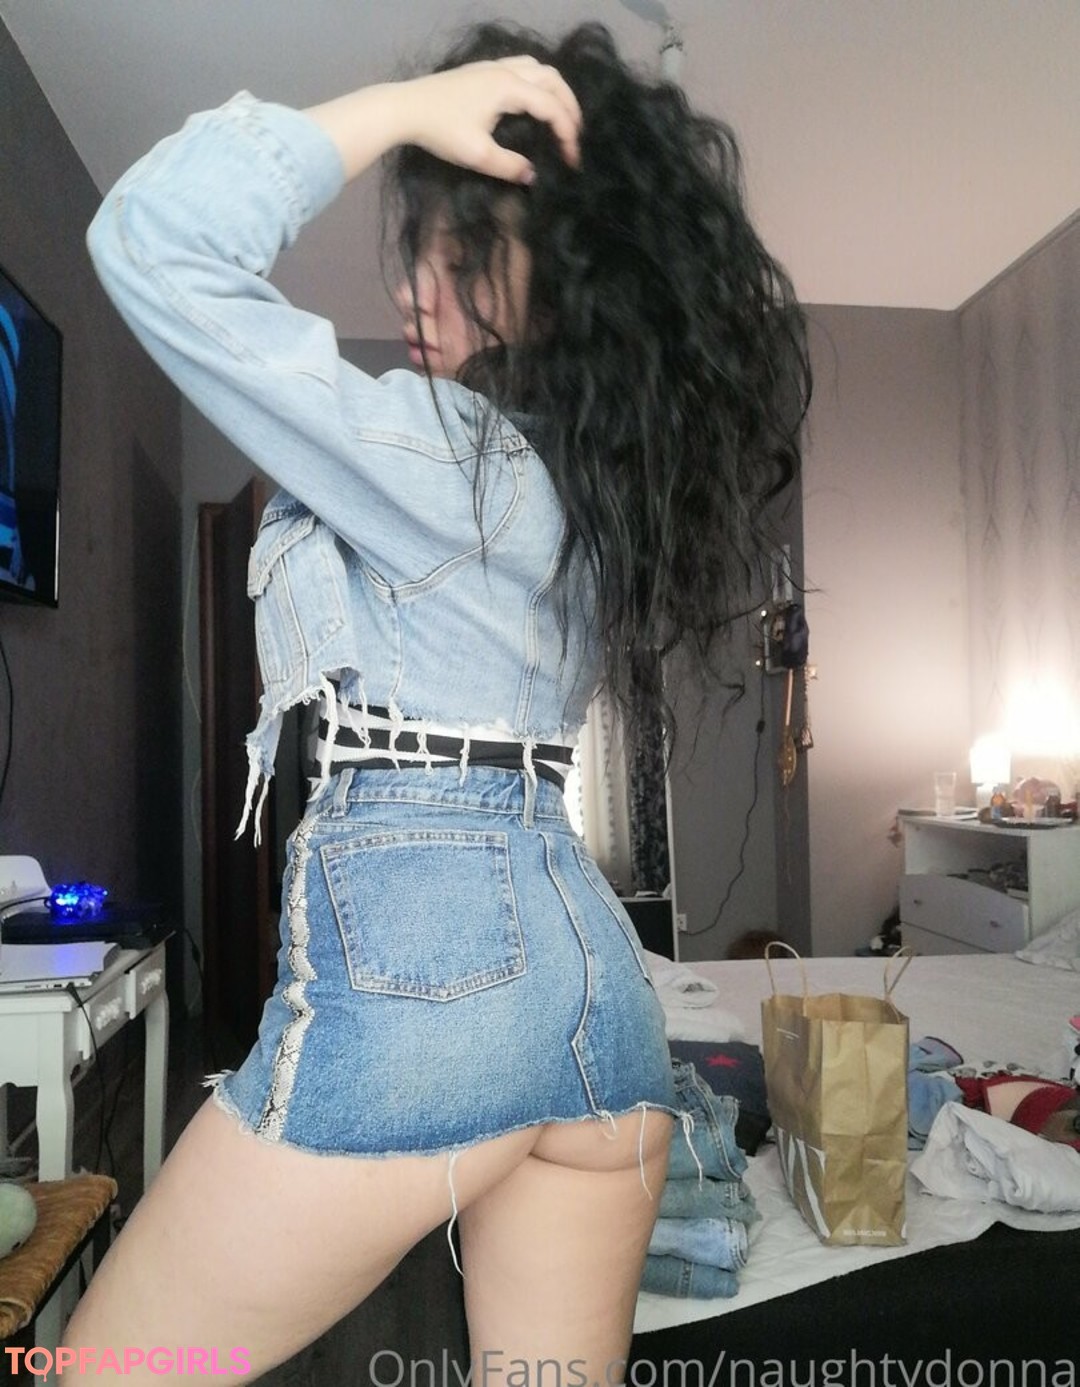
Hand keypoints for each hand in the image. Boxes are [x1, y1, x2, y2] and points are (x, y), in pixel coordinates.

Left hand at [403, 56, 581, 183]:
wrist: (405, 108)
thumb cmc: (440, 131)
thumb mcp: (477, 155)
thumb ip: (509, 167)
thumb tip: (532, 175)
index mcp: (509, 88)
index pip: (551, 107)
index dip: (567, 133)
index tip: (572, 159)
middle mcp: (505, 71)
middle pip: (552, 79)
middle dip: (569, 106)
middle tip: (576, 134)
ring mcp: (492, 67)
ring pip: (538, 68)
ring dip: (555, 90)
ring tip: (561, 114)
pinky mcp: (481, 71)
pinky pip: (522, 68)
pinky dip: (537, 82)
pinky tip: (532, 100)